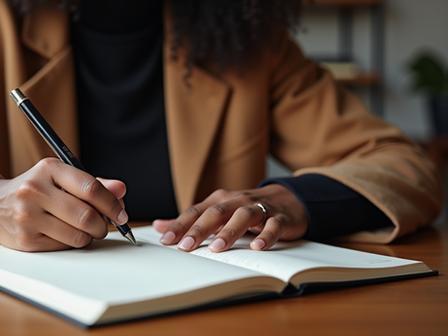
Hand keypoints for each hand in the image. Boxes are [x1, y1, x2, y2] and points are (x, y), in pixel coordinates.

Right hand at [0, 157, 127, 250]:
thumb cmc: (36, 190)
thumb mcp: (61, 178)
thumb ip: (93, 184)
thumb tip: (121, 190)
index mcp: (48, 168)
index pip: (90, 188)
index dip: (112, 204)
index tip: (122, 213)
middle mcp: (35, 190)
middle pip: (86, 215)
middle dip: (104, 225)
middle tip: (106, 226)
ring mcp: (28, 216)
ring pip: (77, 235)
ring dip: (90, 236)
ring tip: (85, 229)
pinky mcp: (25, 240)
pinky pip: (64, 247)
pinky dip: (72, 243)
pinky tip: (65, 234)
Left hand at [151, 184, 307, 251]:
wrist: (288, 200)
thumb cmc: (247, 208)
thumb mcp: (218, 211)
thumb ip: (190, 220)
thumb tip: (159, 226)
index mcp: (220, 200)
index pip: (196, 211)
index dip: (180, 225)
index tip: (166, 241)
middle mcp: (237, 201)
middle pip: (216, 213)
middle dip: (199, 229)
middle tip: (186, 247)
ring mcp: (259, 208)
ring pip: (242, 216)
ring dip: (229, 231)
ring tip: (217, 247)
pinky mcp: (280, 218)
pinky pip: (272, 225)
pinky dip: (265, 235)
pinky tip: (257, 247)